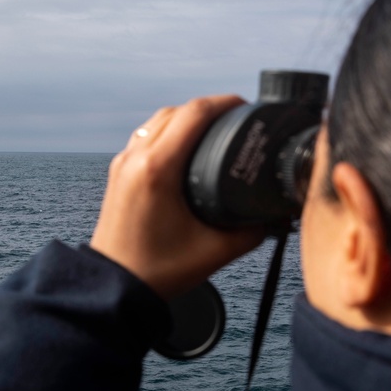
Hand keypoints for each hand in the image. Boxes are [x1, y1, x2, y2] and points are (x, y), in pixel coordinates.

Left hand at [90, 95, 264, 298]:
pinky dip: (168, 130)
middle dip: (209, 107)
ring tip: (215, 126)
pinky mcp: (119, 174)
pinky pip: (145, 136)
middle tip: (236, 116)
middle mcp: (136, 159)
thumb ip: (252, 232)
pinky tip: (186, 145)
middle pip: (176, 111)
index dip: (224, 103)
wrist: (115, 287)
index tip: (245, 105)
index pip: (194, 114)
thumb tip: (275, 216)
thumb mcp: (215, 252)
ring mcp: (123, 164)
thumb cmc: (156, 272)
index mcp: (157, 169)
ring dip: (186, 116)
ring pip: (158, 120)